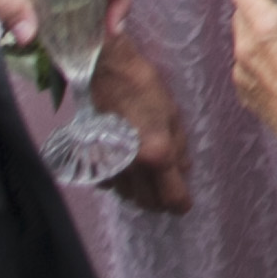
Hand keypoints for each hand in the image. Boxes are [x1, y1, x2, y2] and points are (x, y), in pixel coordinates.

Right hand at [91, 27, 195, 215]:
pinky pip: (110, 184)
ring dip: (142, 192)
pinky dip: (121, 182)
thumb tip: (184, 170)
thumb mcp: (173, 114)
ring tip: (150, 178)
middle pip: (148, 202)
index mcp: (156, 154)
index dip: (181, 204)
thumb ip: (180, 147)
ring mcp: (109, 166)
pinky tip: (128, 167)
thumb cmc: (144, 87)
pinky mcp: (92, 161)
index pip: (171, 197)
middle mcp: (131, 167)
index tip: (184, 204)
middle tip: (170, 191)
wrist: (104, 73)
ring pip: (129, 195)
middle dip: (162, 202)